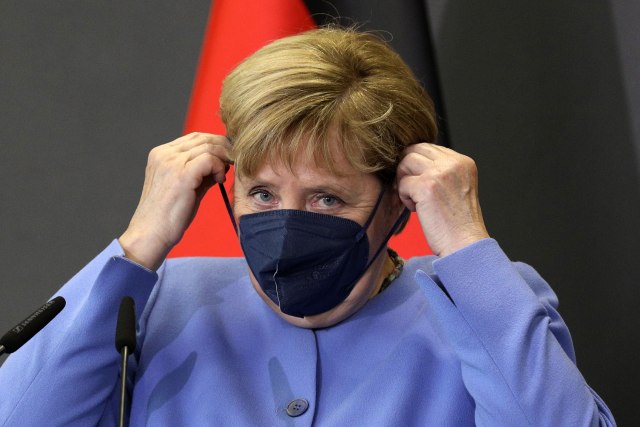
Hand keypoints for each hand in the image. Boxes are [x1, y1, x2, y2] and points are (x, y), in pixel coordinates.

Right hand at [119, 133, 231, 269]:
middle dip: (223, 148)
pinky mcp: (181, 174)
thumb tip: (220, 164)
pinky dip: (218, 167)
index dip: (215, 144)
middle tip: (235, 162)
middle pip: (203, 138)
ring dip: (223, 159)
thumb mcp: (185, 187)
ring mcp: (171, 162)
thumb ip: (200, 172)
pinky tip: (219, 180)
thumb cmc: (167, 216)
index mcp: (161, 154)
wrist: (150, 235)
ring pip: (208, 147)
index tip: (228, 157)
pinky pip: (209, 159)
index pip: (195, 137)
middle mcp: (164, 154)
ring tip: (223, 175)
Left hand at [396, 143, 488, 256]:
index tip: (418, 182)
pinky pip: (402, 184)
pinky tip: (417, 210)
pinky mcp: (426, 186)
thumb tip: (413, 161)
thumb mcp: (457, 187)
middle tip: (411, 190)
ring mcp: (440, 173)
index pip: (429, 148)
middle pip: (414, 150)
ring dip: (404, 182)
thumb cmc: (458, 223)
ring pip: (405, 163)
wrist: (464, 244)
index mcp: (463, 162)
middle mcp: (453, 163)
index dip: (417, 164)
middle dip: (407, 169)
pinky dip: (404, 198)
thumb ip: (442, 171)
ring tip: (416, 200)